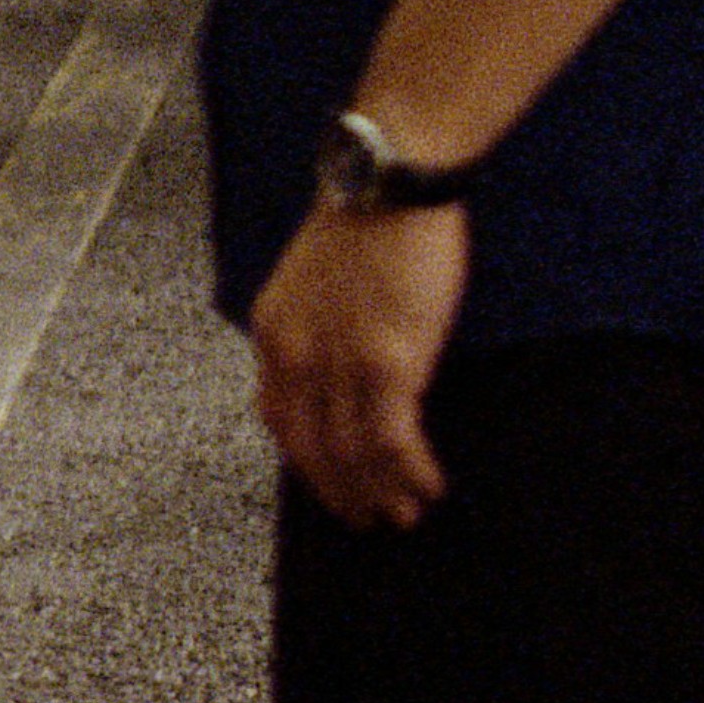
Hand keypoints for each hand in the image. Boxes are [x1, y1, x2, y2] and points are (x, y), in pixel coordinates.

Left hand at [247, 196, 469, 532]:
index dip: (306, 461)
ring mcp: (339, 364)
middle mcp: (295, 357)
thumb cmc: (364, 224)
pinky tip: (430, 485)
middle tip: (370, 519)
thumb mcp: (312, 281)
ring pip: (353, 454)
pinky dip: (410, 472)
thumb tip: (337, 377)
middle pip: (312, 449)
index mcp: (273, 334)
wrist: (389, 183)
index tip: (330, 484)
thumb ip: (314, 331)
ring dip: (381, 492)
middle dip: (342, 492)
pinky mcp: (387, 364)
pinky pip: (392, 440)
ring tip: (405, 514)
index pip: (278, 419)